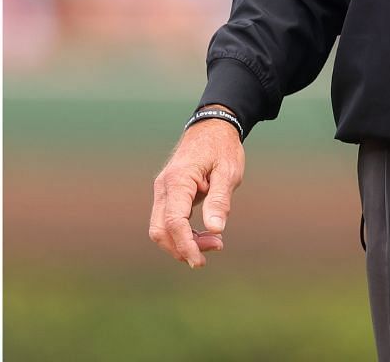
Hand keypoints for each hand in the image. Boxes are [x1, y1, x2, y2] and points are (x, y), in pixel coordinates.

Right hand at [148, 111, 244, 267]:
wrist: (212, 128)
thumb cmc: (222, 148)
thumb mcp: (228, 172)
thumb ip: (220, 200)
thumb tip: (215, 230)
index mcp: (178, 180)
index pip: (174, 221)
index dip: (185, 245)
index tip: (200, 261)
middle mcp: (164, 187)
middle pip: (160, 230)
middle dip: (183, 248)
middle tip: (216, 247)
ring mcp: (164, 191)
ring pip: (162, 228)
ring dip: (184, 242)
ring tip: (215, 242)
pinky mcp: (169, 195)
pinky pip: (169, 221)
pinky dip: (184, 234)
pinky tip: (206, 234)